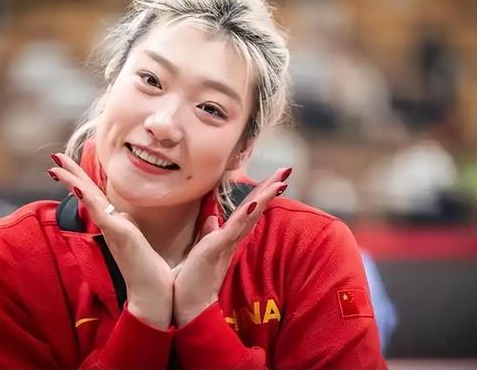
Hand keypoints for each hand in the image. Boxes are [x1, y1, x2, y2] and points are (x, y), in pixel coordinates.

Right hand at [49, 153, 173, 329]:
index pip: (94, 196)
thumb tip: (122, 214)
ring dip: (73, 182)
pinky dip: (90, 201)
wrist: (152, 294)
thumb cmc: (148, 270)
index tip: (66, 163)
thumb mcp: (137, 239)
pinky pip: (102, 215)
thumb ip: (127, 226)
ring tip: (56, 167)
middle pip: (87, 194)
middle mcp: (109, 226)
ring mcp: (112, 231)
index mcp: (113, 224)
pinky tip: (80, 188)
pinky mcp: (120, 237)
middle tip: (54, 156)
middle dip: (71, 174)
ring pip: (90, 201)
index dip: (80, 179)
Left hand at [173, 167, 290, 326]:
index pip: (249, 209)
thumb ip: (209, 232)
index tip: (275, 178)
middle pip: (255, 208)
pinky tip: (252, 204)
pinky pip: (232, 231)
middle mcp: (232, 238)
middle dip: (270, 189)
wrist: (189, 306)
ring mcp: (226, 243)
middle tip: (286, 170)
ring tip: (279, 182)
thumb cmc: (194, 279)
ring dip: (264, 198)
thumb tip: (212, 217)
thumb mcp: (201, 248)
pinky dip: (243, 217)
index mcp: (229, 236)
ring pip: (249, 216)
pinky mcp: (217, 249)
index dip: (261, 193)